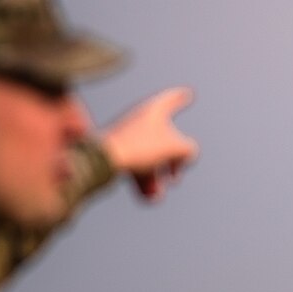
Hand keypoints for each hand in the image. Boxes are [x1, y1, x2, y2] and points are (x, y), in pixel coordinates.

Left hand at [99, 87, 197, 201]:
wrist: (103, 160)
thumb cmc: (141, 148)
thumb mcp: (176, 148)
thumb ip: (189, 150)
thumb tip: (185, 155)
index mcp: (153, 111)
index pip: (171, 100)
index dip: (181, 98)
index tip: (188, 93)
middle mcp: (140, 121)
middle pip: (165, 140)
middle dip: (172, 164)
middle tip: (174, 178)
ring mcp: (128, 137)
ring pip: (151, 158)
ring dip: (157, 178)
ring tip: (157, 195)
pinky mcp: (118, 153)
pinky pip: (137, 166)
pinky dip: (144, 181)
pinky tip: (148, 198)